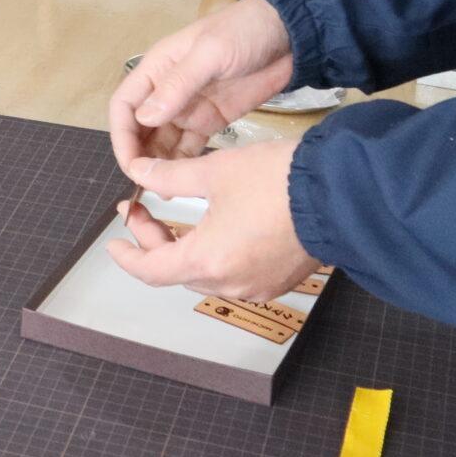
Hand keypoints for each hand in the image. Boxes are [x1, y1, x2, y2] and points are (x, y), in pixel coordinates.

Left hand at [104, 139, 320, 302]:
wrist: (342, 192)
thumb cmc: (278, 180)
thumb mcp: (214, 171)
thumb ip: (168, 177)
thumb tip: (139, 172)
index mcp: (208, 260)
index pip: (151, 271)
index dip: (127, 256)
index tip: (114, 241)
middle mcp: (231, 283)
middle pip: (177, 270)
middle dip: (155, 240)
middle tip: (141, 207)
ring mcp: (258, 286)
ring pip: (206, 273)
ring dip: (185, 246)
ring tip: (175, 213)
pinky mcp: (278, 279)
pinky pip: (235, 273)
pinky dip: (215, 253)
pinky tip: (214, 225)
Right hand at [108, 0, 296, 175]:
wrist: (289, 35)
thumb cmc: (244, 32)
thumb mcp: (210, 54)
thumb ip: (178, 85)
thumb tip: (144, 118)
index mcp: (157, 69)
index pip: (125, 106)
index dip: (122, 135)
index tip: (131, 164)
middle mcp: (167, 91)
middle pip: (139, 128)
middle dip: (138, 155)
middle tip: (147, 185)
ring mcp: (189, 108)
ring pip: (162, 142)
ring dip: (158, 164)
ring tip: (163, 191)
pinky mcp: (211, 120)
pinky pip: (188, 147)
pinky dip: (182, 164)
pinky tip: (184, 182)